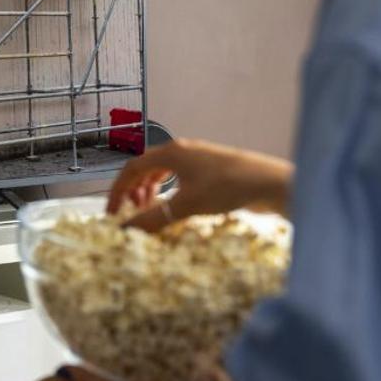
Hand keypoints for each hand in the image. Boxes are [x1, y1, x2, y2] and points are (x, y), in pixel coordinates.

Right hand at [109, 139, 292, 230]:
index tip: (112, 213)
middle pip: (146, 167)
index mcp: (171, 152)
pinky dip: (169, 190)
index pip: (132, 168)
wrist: (269, 183)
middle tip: (129, 212)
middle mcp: (182, 150)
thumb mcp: (186, 205)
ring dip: (151, 190)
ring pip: (163, 171)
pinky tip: (175, 206)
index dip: (117, 190)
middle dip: (133, 190)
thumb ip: (153, 218)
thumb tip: (126, 230)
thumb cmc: (227, 188)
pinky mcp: (211, 168)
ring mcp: (198, 158)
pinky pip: (180, 177)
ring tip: (149, 209)